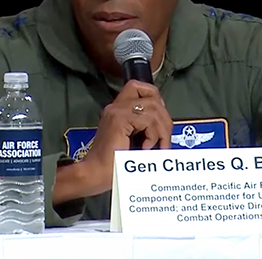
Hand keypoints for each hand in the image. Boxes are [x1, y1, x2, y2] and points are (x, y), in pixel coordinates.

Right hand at [77, 80, 172, 195]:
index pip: (140, 87)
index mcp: (118, 109)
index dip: (156, 99)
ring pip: (154, 108)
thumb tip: (165, 123)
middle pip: (152, 96)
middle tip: (165, 140)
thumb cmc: (113, 163)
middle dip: (165, 119)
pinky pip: (148, 120)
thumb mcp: (133, 141)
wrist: (95, 174)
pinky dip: (153, 135)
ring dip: (162, 130)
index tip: (160, 120)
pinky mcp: (119, 119)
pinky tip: (146, 148)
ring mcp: (117, 111)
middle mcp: (116, 106)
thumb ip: (144, 128)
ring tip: (159, 147)